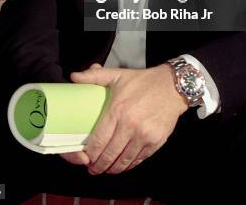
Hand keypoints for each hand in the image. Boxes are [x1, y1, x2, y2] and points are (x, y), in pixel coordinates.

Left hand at [61, 62, 187, 174]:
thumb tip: (73, 77)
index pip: (99, 140)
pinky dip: (130, 165)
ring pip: (124, 160)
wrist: (171, 86)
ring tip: (107, 169)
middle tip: (94, 169)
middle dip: (99, 166)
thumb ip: (94, 77)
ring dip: (114, 168)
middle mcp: (130, 125)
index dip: (91, 154)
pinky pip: (139, 159)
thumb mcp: (117, 75)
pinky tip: (124, 164)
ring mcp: (144, 135)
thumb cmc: (142, 81)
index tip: (86, 158)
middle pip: (110, 154)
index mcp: (117, 110)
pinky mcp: (156, 141)